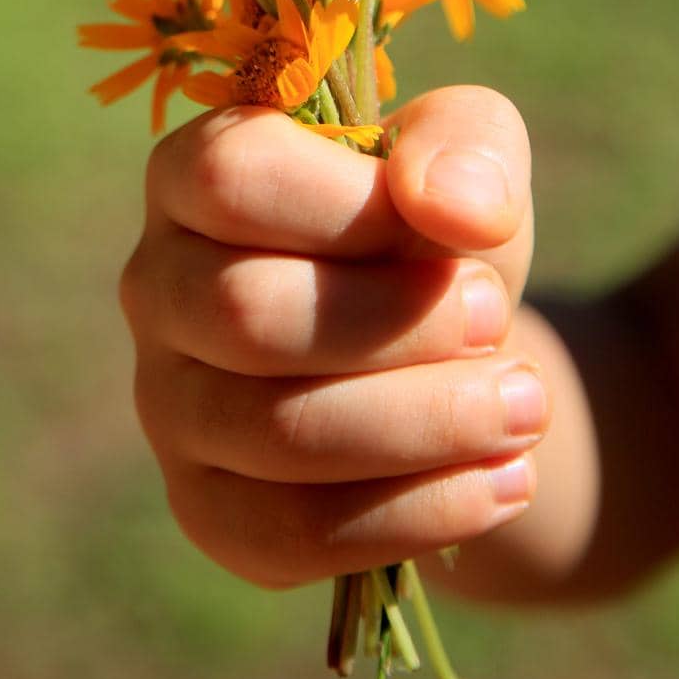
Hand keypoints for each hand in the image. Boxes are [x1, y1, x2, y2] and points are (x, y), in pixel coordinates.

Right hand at [118, 85, 547, 588]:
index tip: (464, 231)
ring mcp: (168, 403)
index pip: (231, 178)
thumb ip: (467, 146)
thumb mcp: (468, 154)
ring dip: (424, 423)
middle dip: (399, 326)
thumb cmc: (433, 229)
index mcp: (191, 173)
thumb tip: (459, 208)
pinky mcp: (205, 507)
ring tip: (524, 406)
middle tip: (496, 319)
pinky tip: (498, 481)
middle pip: (245, 313)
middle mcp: (155, 284)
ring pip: (274, 431)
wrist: (444, 352)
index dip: (353, 209)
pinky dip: (412, 513)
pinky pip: (288, 532)